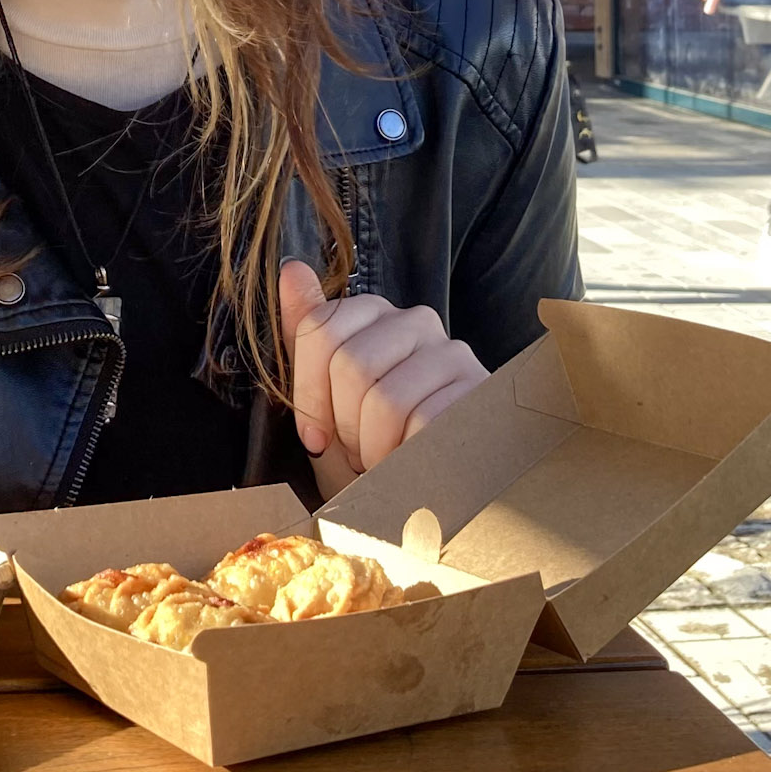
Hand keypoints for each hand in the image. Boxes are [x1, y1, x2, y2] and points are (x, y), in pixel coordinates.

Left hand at [278, 260, 487, 500]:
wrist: (424, 503)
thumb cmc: (371, 448)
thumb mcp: (327, 399)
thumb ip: (309, 333)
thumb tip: (291, 268)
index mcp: (373, 314)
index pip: (319, 329)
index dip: (308, 396)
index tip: (315, 438)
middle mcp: (416, 320)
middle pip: (350, 364)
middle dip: (345, 426)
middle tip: (359, 452)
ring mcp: (452, 352)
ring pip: (386, 401)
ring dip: (376, 449)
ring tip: (386, 460)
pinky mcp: (479, 391)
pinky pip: (424, 425)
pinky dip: (409, 458)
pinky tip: (415, 464)